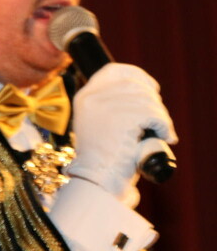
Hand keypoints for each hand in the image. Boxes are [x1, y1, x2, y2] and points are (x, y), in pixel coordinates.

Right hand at [65, 64, 176, 205]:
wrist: (98, 178)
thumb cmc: (102, 158)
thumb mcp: (96, 125)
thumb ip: (108, 108)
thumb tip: (141, 94)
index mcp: (85, 97)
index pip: (113, 71)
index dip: (137, 75)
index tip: (152, 88)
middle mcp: (93, 98)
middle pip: (135, 85)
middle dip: (154, 101)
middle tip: (159, 121)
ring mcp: (107, 107)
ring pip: (147, 101)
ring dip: (161, 117)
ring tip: (161, 132)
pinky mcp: (124, 119)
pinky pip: (154, 115)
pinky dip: (165, 126)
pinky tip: (165, 136)